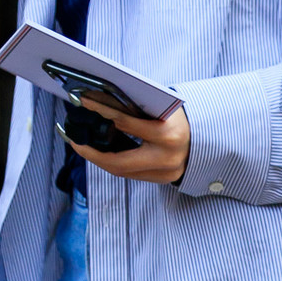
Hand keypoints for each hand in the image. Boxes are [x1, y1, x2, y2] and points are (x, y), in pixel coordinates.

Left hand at [70, 93, 190, 185]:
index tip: (83, 102)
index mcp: (167, 134)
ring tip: (83, 146)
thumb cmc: (180, 116)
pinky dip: (114, 162)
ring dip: (99, 159)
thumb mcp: (161, 106)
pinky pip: (131, 173)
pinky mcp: (163, 180)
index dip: (101, 112)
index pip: (126, 123)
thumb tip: (101, 100)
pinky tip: (101, 154)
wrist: (208, 135)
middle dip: (91, 152)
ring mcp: (165, 173)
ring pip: (122, 171)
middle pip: (118, 161)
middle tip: (73, 140)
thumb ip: (136, 107)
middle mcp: (166, 158)